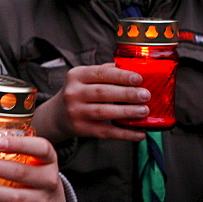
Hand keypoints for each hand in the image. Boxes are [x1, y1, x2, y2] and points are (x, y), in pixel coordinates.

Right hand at [33, 63, 147, 141]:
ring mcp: (75, 112)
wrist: (57, 115)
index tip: (139, 79)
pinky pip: (105, 132)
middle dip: (127, 94)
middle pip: (102, 92)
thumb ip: (105, 72)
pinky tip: (139, 133)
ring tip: (144, 111)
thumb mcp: (84, 78)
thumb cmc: (79, 93)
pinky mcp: (80, 129)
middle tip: (146, 95)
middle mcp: (73, 93)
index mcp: (76, 76)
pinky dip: (124, 134)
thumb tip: (133, 67)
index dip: (121, 76)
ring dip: (126, 112)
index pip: (100, 73)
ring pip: (103, 112)